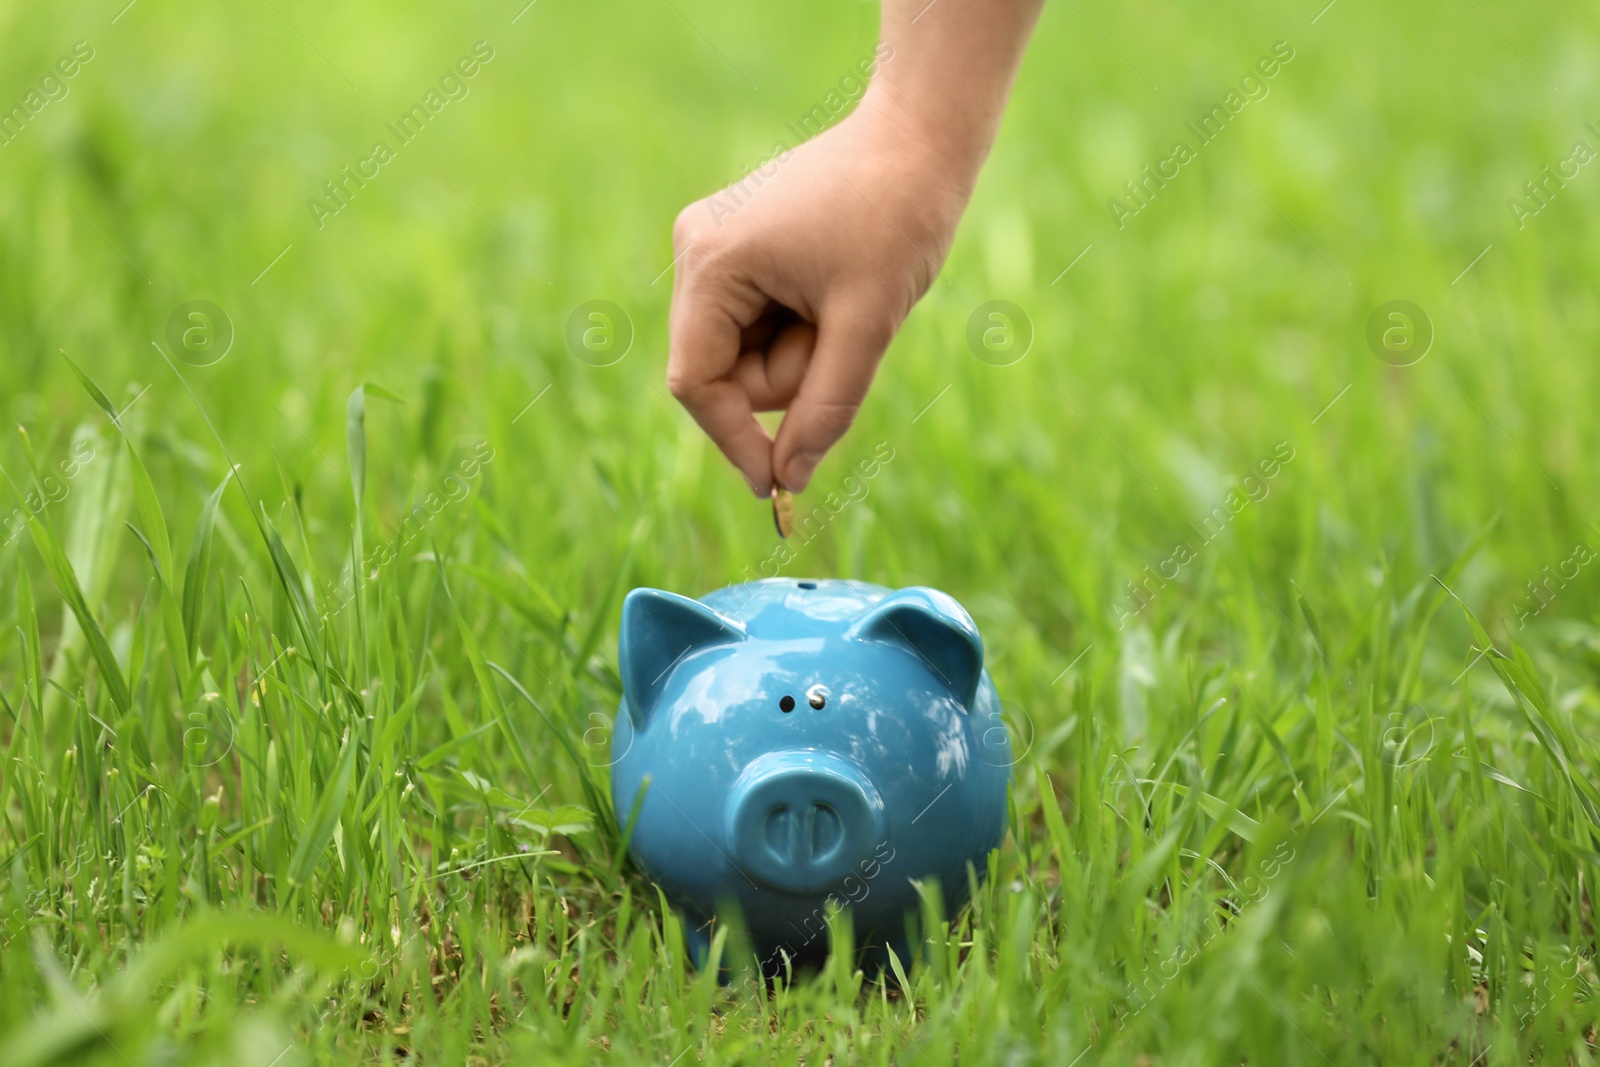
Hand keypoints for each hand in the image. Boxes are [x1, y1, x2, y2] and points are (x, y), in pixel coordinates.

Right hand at [666, 95, 970, 495]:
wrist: (921, 138)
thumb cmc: (897, 218)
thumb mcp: (866, 326)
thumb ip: (825, 408)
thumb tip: (789, 480)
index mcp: (711, 261)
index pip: (698, 384)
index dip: (736, 442)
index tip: (779, 488)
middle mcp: (697, 250)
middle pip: (724, 372)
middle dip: (790, 375)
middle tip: (847, 332)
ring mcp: (715, 247)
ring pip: (747, 354)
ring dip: (802, 351)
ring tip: (849, 298)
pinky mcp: (740, 248)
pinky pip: (761, 325)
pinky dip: (803, 328)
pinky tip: (837, 287)